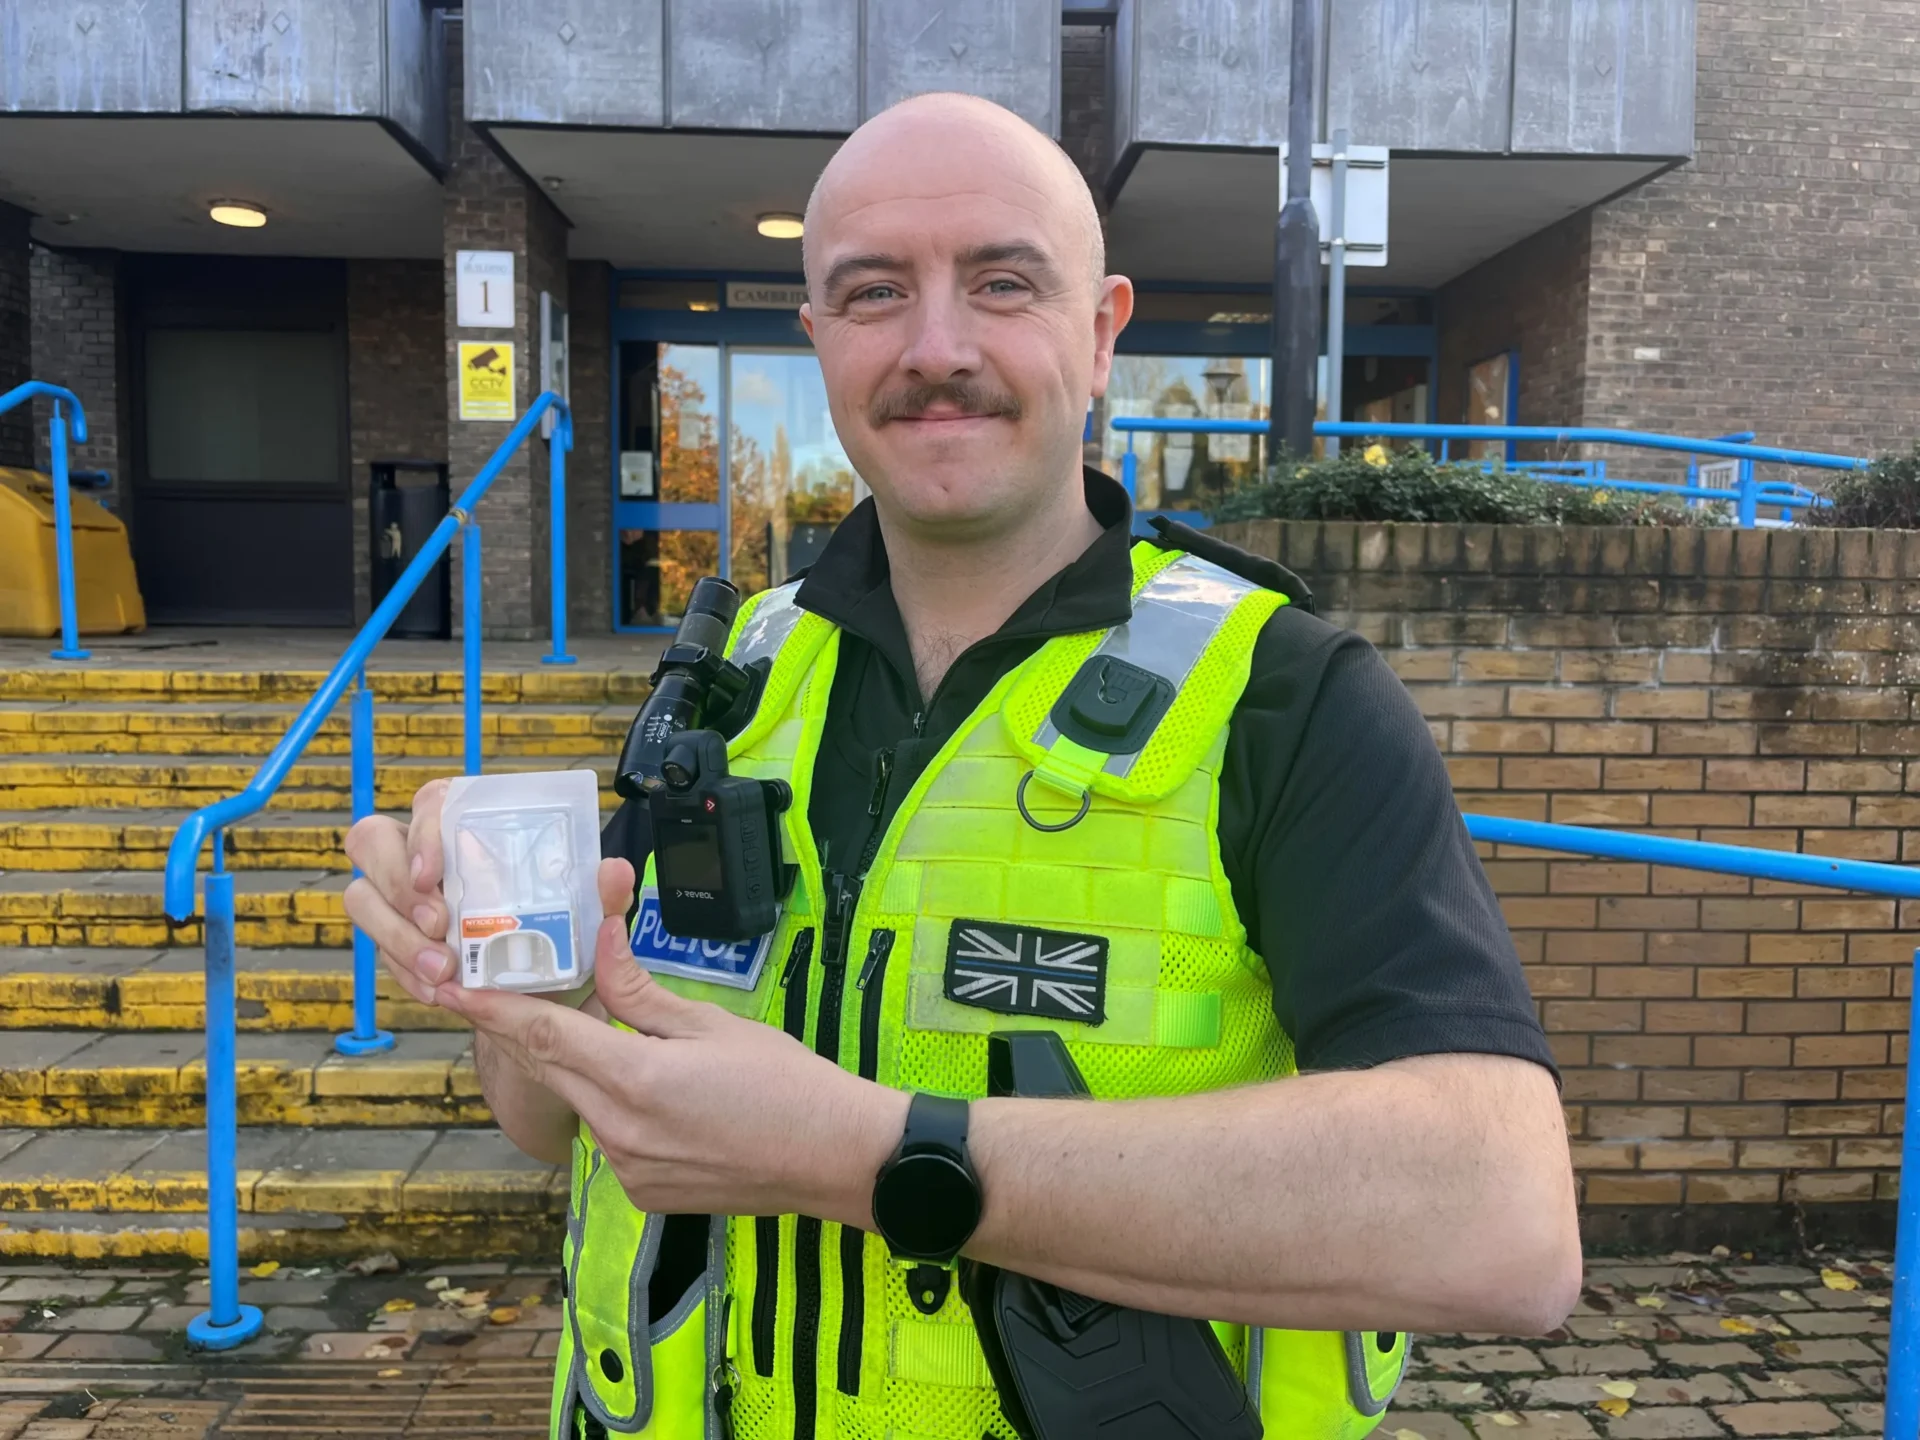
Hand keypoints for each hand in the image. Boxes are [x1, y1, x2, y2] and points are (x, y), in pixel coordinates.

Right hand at [343, 778, 633, 1011]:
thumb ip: (606, 898)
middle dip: (396, 884)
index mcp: (474, 830)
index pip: (432, 801)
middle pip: (372, 840)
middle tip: (437, 925)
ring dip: (397, 935)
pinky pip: (379, 952)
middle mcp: (430, 857)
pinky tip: (438, 990)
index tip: (433, 872)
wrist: (546, 1001)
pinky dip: (406, 973)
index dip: (423, 829)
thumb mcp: (590, 922)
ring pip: (363, 897)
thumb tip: (614, 870)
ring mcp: (403, 900)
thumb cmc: (564, 942)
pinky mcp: (397, 942)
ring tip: (443, 969)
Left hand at [436, 935, 910, 1221]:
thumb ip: (639, 989)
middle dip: (524, 1032)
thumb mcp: (711, 1023)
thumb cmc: (785, 1083)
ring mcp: (628, 1169)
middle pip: (550, 1070)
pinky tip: (659, 1093)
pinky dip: (614, 1106)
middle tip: (500, 990)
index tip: (448, 983)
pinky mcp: (642, 1191)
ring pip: (580, 1103)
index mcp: (636, 1080)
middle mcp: (619, 1132)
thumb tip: (599, 938)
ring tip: (614, 1038)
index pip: (543, 1037)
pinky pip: (608, 1137)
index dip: (491, 1008)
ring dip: (581, 1069)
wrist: (834, 1157)